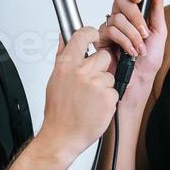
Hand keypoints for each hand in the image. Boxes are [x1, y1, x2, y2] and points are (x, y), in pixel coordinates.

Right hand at [38, 26, 117, 158]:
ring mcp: (96, 84)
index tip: (94, 35)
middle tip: (89, 82)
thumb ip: (63, 55)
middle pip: (104, 56)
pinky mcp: (108, 97)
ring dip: (104, 85)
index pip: (82, 35)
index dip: (91, 34)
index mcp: (66, 64)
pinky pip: (114, 90)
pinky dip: (108, 99)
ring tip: (90, 98)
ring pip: (110, 75)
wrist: (63, 135)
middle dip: (100, 67)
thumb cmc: (59, 111)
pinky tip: (95, 106)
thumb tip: (65, 36)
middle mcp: (81, 71)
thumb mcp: (55, 79)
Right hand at [95, 0, 165, 92]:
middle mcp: (120, 17)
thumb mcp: (159, 29)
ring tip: (139, 47)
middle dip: (136, 17)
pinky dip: (124, 42)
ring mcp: (109, 27)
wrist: (140, 79)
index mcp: (133, 12)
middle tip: (144, 32)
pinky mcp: (100, 39)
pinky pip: (110, 31)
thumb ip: (157, 6)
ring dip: (132, 34)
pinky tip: (130, 51)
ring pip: (117, 18)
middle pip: (120, 0)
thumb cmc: (149, 59)